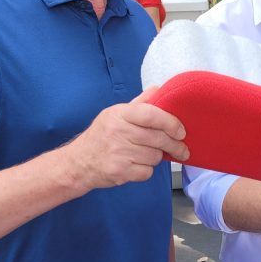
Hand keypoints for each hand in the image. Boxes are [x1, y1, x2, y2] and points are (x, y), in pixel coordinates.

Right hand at [62, 87, 188, 191]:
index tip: (181, 131)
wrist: (78, 162)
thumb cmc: (101, 136)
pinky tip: (136, 165)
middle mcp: (118, 132)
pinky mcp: (119, 172)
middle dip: (175, 145)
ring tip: (146, 154)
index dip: (171, 123)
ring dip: (156, 157)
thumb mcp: (115, 114)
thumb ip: (139, 104)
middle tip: (182, 148)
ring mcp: (118, 153)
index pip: (151, 114)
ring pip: (155, 156)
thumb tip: (158, 89)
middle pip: (158, 138)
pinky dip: (146, 170)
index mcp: (119, 114)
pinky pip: (147, 172)